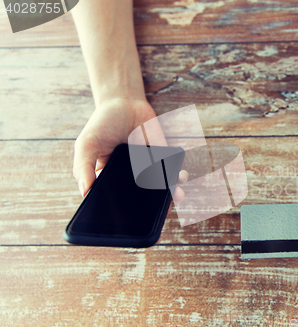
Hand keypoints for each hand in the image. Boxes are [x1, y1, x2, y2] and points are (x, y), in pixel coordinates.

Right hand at [73, 98, 187, 212]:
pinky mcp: (163, 156)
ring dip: (170, 192)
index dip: (125, 212)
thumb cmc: (101, 124)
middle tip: (160, 212)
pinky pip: (172, 170)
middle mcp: (132, 177)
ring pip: (161, 186)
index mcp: (111, 179)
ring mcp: (149, 167)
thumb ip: (83, 166)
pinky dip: (177, 174)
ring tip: (176, 195)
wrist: (123, 101)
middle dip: (153, 206)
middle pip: (144, 197)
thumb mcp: (86, 144)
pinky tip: (180, 176)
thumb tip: (84, 192)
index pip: (118, 200)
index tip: (132, 221)